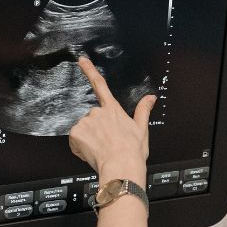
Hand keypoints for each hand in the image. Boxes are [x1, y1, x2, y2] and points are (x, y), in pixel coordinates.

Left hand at [69, 57, 155, 186]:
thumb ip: (143, 110)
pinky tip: (91, 153)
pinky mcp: (76, 133)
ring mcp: (86, 122)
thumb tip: (151, 97)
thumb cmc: (132, 151)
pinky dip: (80, 147)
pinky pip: (75, 140)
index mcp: (113, 109)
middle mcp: (98, 112)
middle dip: (96, 130)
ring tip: (101, 151)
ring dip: (88, 139)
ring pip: (83, 130)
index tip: (81, 60)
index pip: (100, 85)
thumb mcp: (141, 129)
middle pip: (92, 118)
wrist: (121, 166)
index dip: (90, 71)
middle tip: (106, 144)